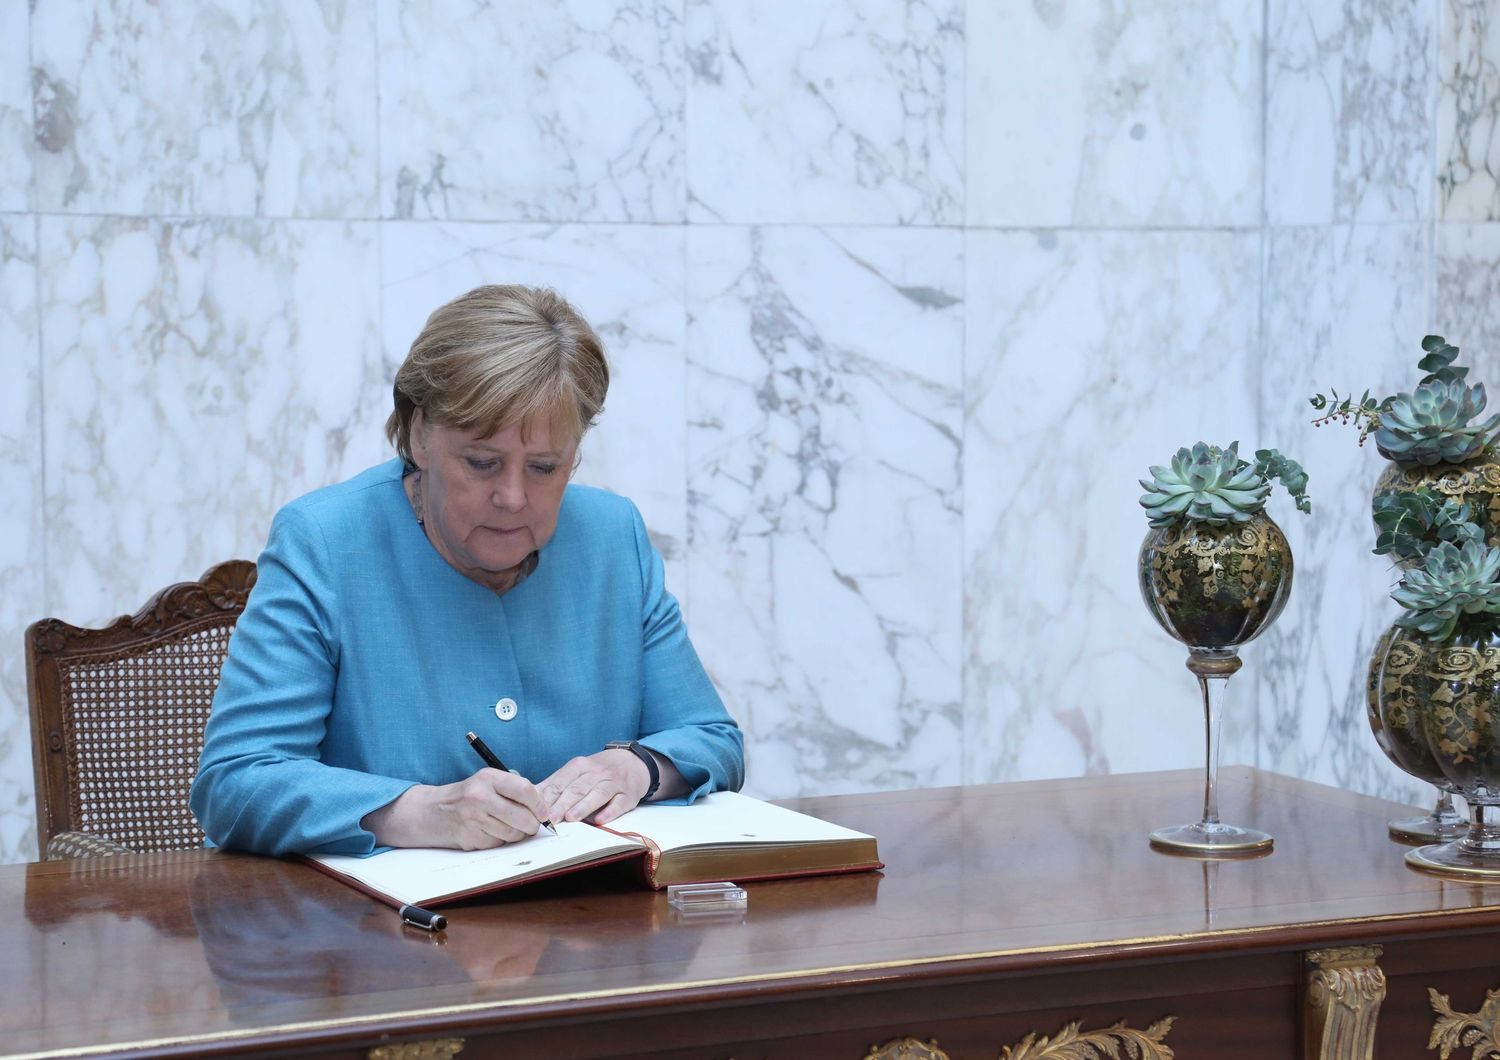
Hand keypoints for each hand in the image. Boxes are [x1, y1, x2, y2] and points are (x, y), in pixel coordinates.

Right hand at [362, 769, 550, 849]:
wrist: (432, 811)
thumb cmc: (467, 795)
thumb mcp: (487, 781)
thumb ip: (513, 789)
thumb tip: (543, 808)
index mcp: (488, 778)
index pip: (526, 791)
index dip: (540, 805)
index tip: (544, 813)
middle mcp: (480, 797)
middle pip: (523, 817)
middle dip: (532, 825)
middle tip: (531, 824)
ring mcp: (473, 819)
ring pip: (513, 834)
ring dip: (517, 834)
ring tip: (508, 825)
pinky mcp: (470, 838)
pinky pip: (498, 844)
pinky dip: (500, 841)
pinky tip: (491, 831)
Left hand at [538, 749, 650, 825]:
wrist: (631, 762)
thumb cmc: (597, 771)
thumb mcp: (576, 772)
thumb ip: (555, 784)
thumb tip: (528, 799)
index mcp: (579, 766)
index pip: (561, 782)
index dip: (548, 796)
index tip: (536, 810)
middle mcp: (595, 772)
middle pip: (577, 788)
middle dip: (562, 803)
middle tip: (550, 818)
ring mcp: (613, 782)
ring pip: (597, 793)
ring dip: (584, 806)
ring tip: (571, 818)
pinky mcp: (627, 794)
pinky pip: (619, 802)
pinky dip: (610, 811)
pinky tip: (601, 820)